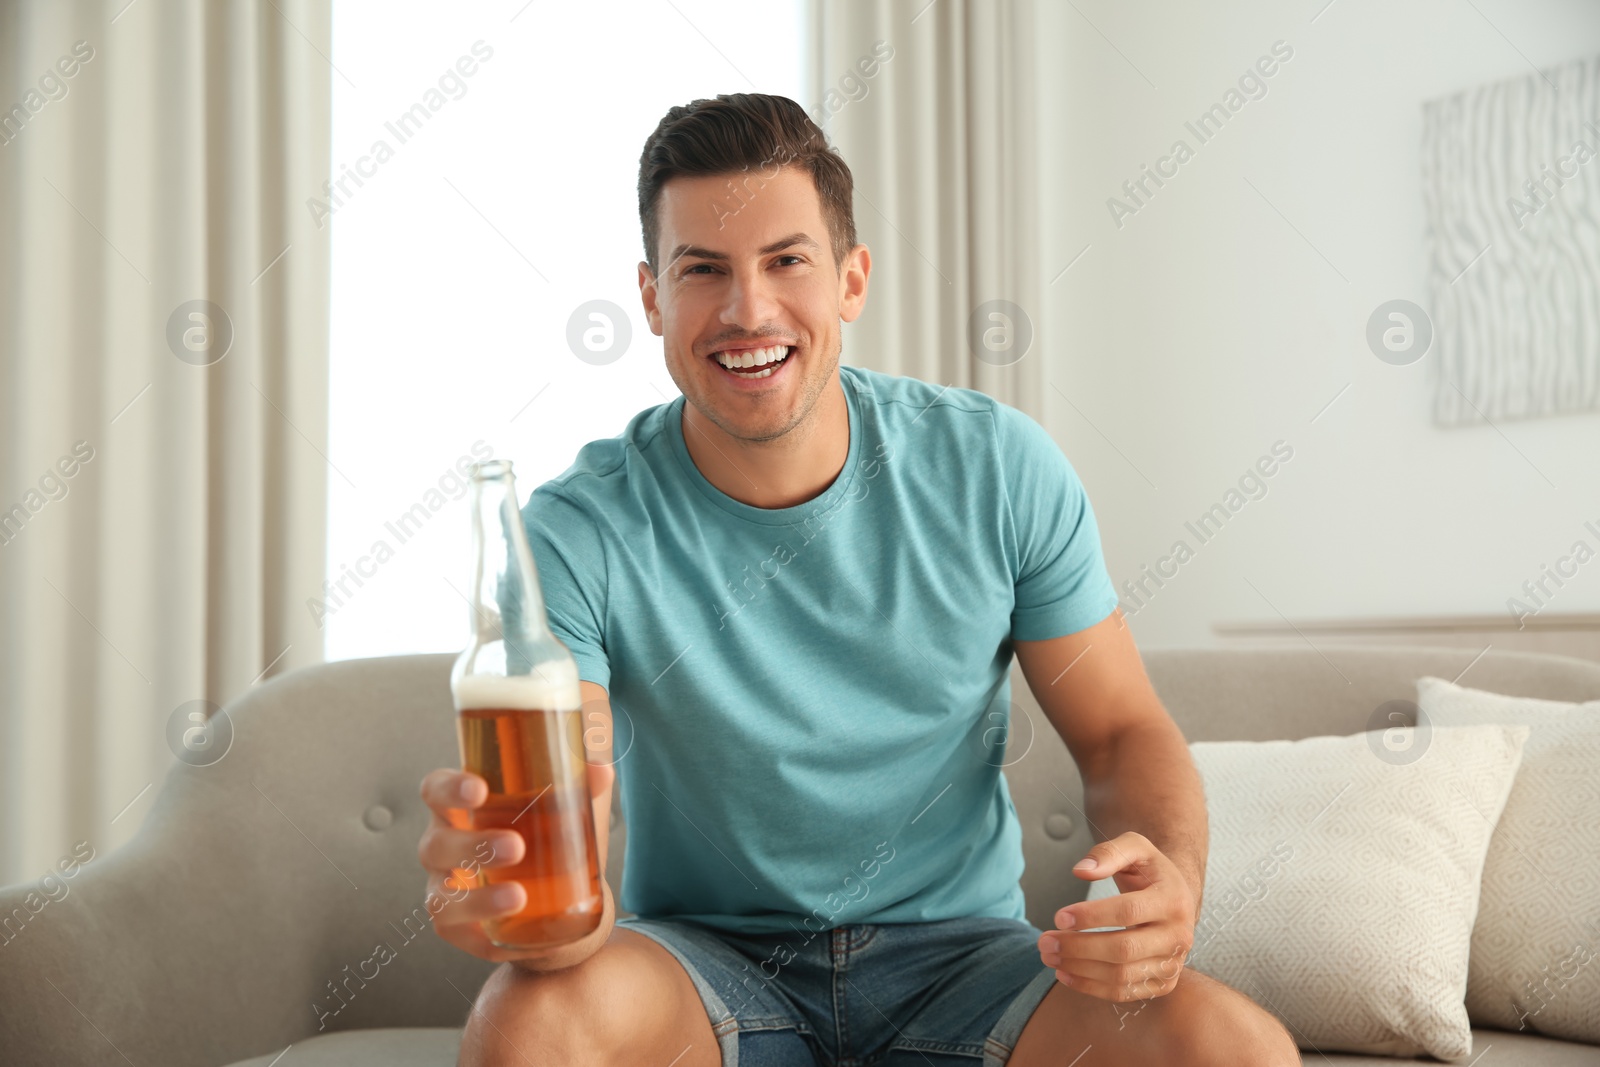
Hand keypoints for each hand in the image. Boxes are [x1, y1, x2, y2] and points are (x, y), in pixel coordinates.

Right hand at [416, 762, 614, 969]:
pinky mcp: (456, 926)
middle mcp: (442, 845)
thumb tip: (602, 772)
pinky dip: (488, 939)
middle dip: (473, 846)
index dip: (449, 788)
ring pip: (441, 897)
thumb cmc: (541, 832)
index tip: (480, 790)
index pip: (436, 789)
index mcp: (459, 806)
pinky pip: (460, 936)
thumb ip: (580, 785)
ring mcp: (443, 888)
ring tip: (519, 897)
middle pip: (436, 845)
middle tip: (517, 847)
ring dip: (478, 900)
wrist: (550, 893)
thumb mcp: (561, 805)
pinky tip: (524, 938)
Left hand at [1037, 831, 1197, 1001]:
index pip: (1128, 912)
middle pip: (1123, 950)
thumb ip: (1108, 852)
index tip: (1058, 917)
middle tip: (1044, 942)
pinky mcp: (1164, 982)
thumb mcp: (1135, 847)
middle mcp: (1179, 935)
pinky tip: (1065, 974)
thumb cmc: (1149, 871)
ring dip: (1079, 969)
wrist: (1177, 898)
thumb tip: (1080, 870)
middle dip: (1078, 948)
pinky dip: (1091, 987)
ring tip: (1049, 957)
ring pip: (1122, 976)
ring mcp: (1174, 963)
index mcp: (1173, 900)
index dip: (1091, 916)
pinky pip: (1125, 992)